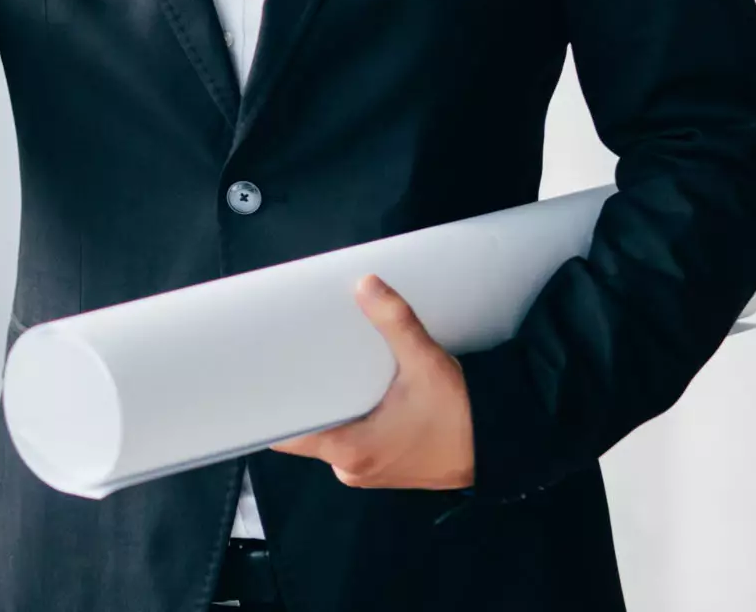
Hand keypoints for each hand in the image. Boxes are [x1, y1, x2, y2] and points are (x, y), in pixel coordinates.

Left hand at [269, 274, 474, 490]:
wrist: (502, 447)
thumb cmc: (463, 416)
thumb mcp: (427, 364)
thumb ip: (396, 323)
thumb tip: (367, 284)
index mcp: (351, 450)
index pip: (286, 437)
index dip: (267, 410)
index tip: (252, 381)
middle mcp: (352, 467)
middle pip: (306, 431)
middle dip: (300, 397)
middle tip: (288, 359)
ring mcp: (367, 470)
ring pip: (329, 435)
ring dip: (327, 407)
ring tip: (316, 370)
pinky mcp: (383, 465)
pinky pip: (350, 440)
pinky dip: (347, 417)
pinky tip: (350, 391)